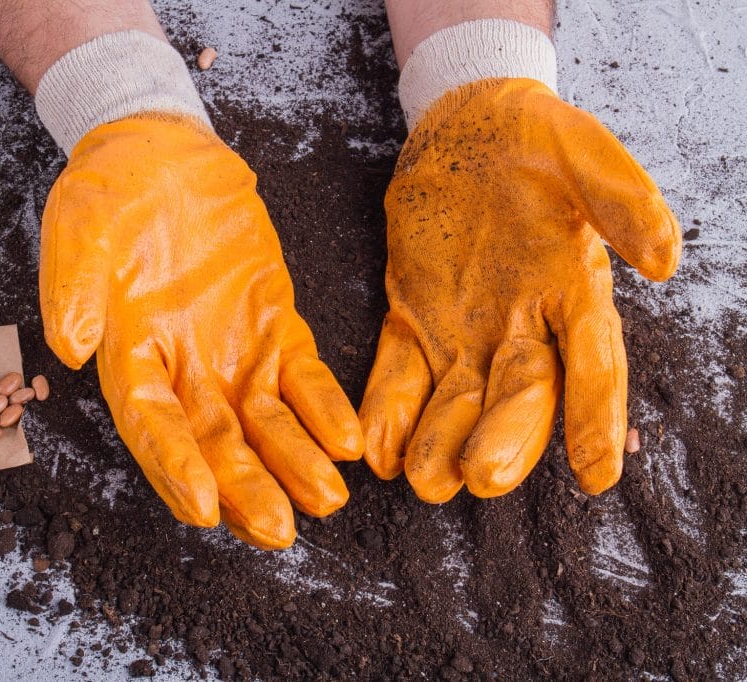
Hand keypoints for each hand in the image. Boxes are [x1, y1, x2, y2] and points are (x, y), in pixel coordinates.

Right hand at [41, 114, 363, 547]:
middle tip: (279, 530)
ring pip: (266, 422)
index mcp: (129, 355)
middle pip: (216, 442)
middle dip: (247, 488)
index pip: (152, 424)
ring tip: (327, 499)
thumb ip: (72, 293)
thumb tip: (72, 352)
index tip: (203, 506)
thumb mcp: (75, 234)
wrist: (157, 155)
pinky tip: (347, 440)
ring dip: (295, 462)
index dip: (174, 467)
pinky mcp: (273, 322)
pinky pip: (303, 374)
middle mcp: (182, 368)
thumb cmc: (106, 196)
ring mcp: (231, 348)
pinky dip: (323, 407)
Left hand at [360, 78, 680, 501]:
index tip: (599, 473)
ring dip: (439, 439)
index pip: (592, 361)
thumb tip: (666, 259)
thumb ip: (622, 199)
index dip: (597, 416)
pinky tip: (375, 449)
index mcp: (573, 288)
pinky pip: (398, 369)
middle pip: (519, 393)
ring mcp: (463, 326)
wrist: (466, 128)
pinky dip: (388, 407)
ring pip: (456, 396)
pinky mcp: (410, 315)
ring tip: (425, 481)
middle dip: (503, 438)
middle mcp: (522, 323)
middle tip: (483, 478)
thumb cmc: (536, 139)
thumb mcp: (584, 151)